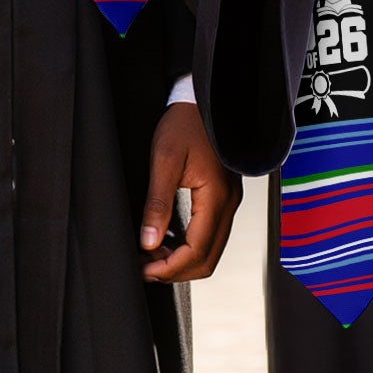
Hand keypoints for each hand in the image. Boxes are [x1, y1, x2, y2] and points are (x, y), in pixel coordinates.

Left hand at [140, 101, 240, 282]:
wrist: (202, 101)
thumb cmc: (184, 124)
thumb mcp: (164, 160)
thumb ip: (157, 203)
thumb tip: (148, 242)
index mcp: (216, 197)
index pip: (197, 251)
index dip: (170, 268)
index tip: (144, 270)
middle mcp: (228, 204)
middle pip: (207, 259)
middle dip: (176, 270)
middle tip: (145, 268)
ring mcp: (229, 202)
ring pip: (210, 250)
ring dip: (182, 260)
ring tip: (151, 255)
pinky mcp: (223, 198)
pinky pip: (211, 235)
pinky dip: (190, 246)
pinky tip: (168, 241)